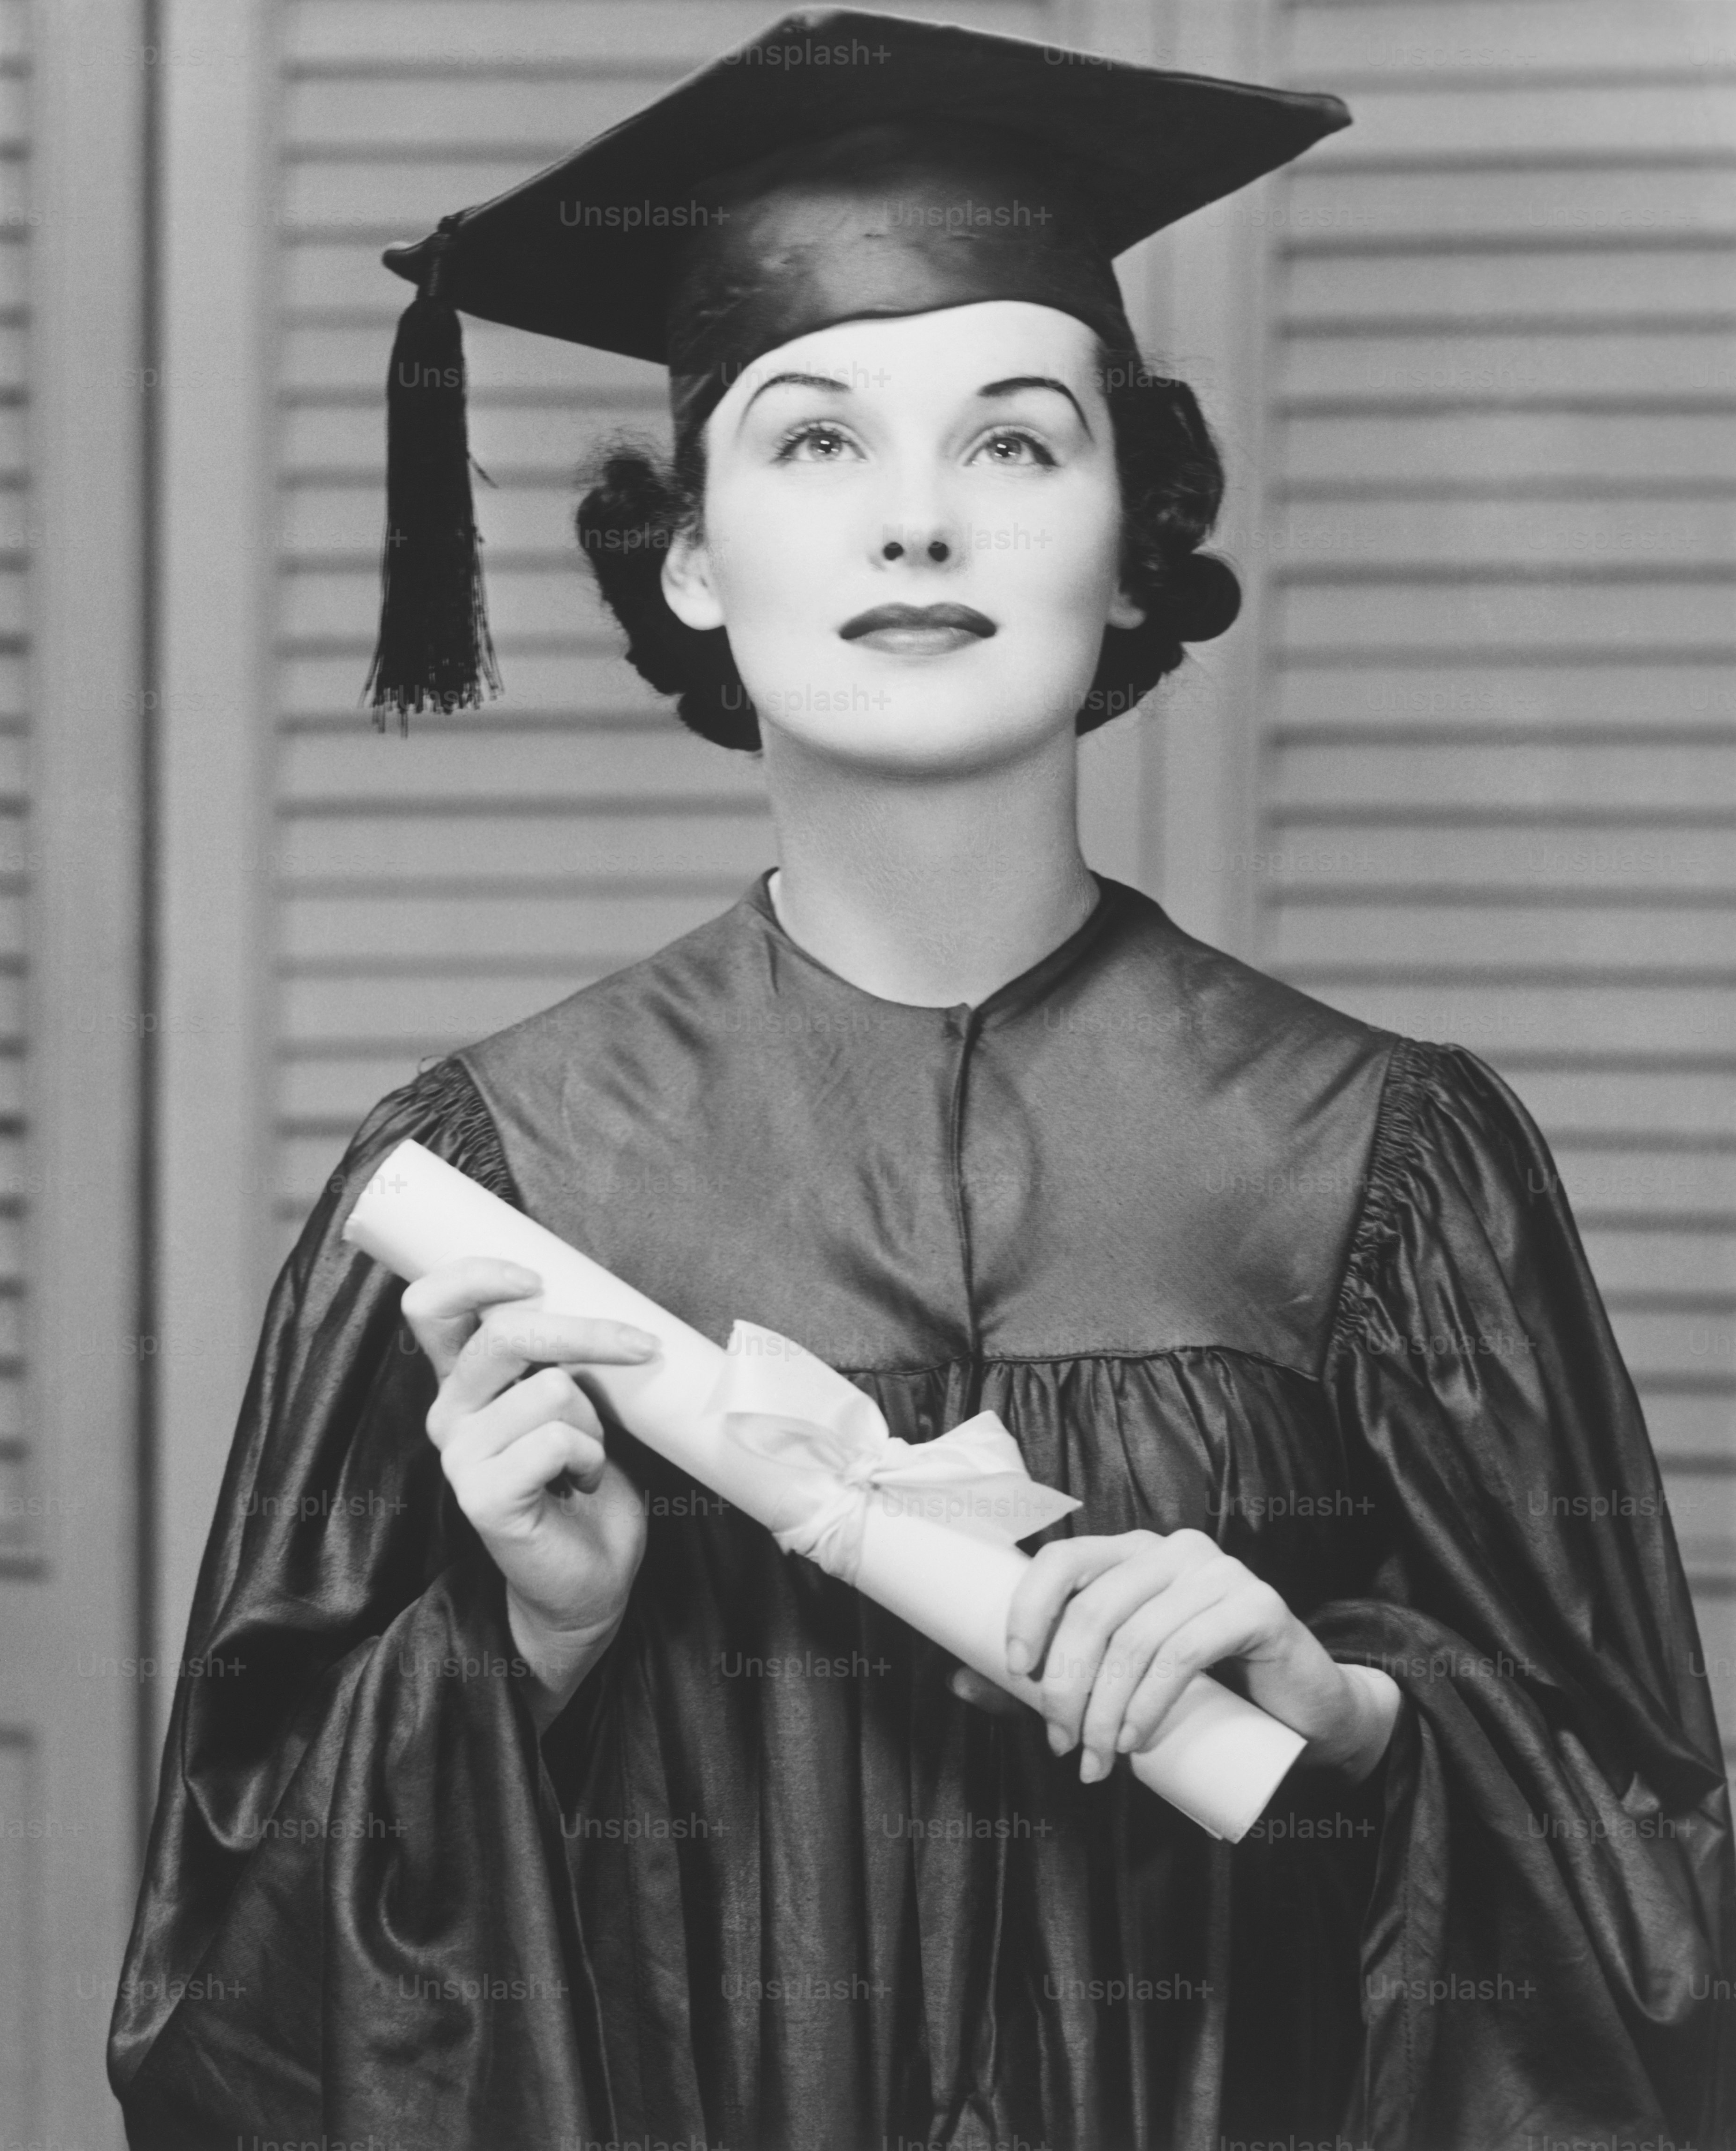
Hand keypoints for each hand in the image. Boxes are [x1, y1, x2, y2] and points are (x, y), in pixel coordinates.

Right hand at [402, 1257, 660, 1728]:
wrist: (591, 1576)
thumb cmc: (584, 1479)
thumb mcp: (573, 1397)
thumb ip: (557, 1352)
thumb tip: (591, 1292)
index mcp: (463, 1381)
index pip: (431, 1306)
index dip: (473, 1276)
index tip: (531, 1275)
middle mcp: (449, 1413)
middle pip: (507, 1334)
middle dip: (588, 1333)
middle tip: (642, 1346)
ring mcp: (459, 1456)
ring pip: (551, 1388)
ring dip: (595, 1419)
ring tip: (588, 1455)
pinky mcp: (482, 1497)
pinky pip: (556, 1439)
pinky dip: (590, 1456)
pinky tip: (580, 1482)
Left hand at [953, 1527, 1398, 1786]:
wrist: (1303, 1712)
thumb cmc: (1204, 1693)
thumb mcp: (1118, 1683)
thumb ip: (1047, 1679)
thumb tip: (957, 1681)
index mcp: (1132, 1554)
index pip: (1063, 1559)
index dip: (1029, 1610)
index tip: (1016, 1671)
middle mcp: (1173, 1550)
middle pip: (1094, 1609)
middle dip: (1066, 1685)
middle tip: (1061, 1744)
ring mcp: (1219, 1572)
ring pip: (1135, 1638)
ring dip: (1105, 1710)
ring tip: (1097, 1760)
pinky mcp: (1257, 1605)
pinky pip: (1184, 1651)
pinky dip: (1149, 1704)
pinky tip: (1137, 1742)